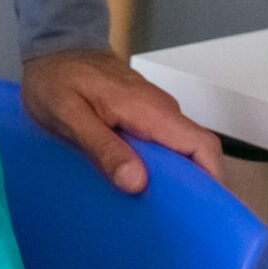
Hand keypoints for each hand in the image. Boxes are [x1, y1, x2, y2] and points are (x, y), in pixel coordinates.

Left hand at [21, 48, 221, 192]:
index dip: (212, 180)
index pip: (202, 145)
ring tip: (156, 212)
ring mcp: (155, 112)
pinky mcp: (145, 116)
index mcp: (149, 109)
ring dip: (176, 180)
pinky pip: (164, 145)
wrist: (55, 47)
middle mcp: (161, 110)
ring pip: (181, 151)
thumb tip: (135, 181)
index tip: (205, 212)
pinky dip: (160, 168)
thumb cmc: (56, 78)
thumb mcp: (67, 114)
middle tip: (175, 222)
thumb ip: (101, 146)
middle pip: (197, 154)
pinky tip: (139, 186)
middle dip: (195, 189)